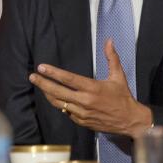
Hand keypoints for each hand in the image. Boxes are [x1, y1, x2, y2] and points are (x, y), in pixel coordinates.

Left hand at [29, 40, 152, 137]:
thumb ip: (112, 58)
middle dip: (43, 84)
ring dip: (48, 94)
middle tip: (32, 77)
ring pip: (59, 103)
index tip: (41, 68)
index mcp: (92, 88)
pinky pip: (66, 112)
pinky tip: (56, 98)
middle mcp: (85, 101)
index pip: (68, 79)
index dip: (53, 73)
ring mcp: (81, 113)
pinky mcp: (81, 122)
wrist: (130, 121)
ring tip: (41, 86)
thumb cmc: (123, 97)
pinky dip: (60, 104)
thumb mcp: (118, 76)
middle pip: (58, 92)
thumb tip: (109, 40)